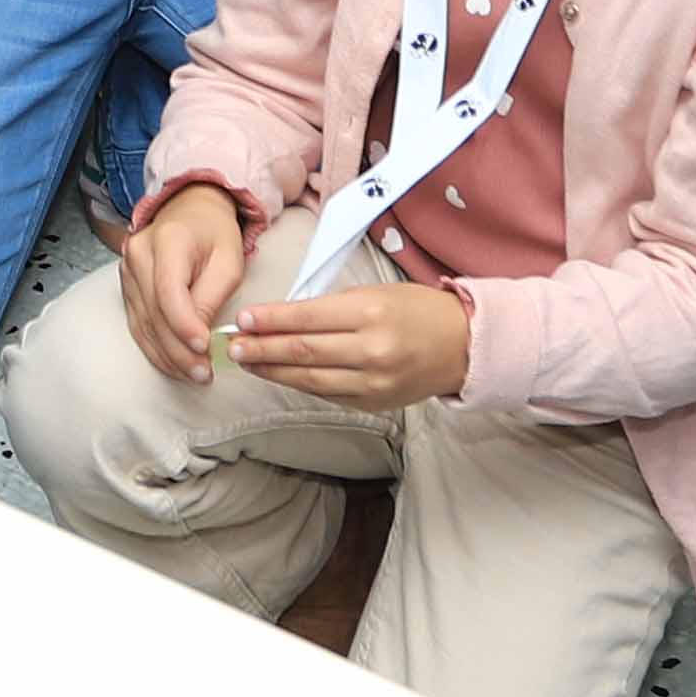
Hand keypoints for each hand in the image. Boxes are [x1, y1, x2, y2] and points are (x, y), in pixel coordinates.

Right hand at [122, 184, 251, 383]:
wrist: (191, 209)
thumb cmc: (215, 234)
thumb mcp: (229, 260)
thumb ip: (212, 297)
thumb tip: (198, 339)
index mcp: (167, 240)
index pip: (168, 291)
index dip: (184, 326)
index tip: (205, 350)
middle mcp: (138, 254)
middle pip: (154, 313)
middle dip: (179, 351)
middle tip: (203, 374)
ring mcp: (127, 270)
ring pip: (143, 324)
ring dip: (167, 356)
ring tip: (193, 375)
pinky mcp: (126, 286)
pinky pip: (137, 324)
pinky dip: (155, 348)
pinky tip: (174, 364)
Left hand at [225, 279, 470, 412]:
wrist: (462, 345)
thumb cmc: (416, 310)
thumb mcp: (375, 293)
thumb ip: (331, 307)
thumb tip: (281, 317)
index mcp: (370, 313)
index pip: (307, 318)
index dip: (270, 320)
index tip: (243, 320)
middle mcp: (371, 350)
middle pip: (304, 352)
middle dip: (262, 350)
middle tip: (233, 347)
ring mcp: (373, 382)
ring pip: (310, 379)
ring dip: (273, 371)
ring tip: (247, 363)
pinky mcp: (373, 403)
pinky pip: (327, 393)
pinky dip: (299, 384)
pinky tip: (279, 376)